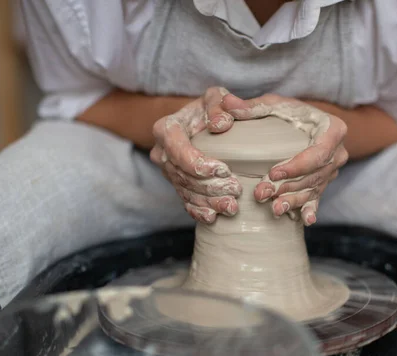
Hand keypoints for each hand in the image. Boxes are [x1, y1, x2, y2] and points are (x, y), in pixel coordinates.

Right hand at [150, 87, 241, 223]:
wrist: (200, 121)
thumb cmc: (211, 108)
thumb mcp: (216, 97)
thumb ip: (220, 104)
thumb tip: (221, 124)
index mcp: (166, 129)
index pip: (178, 150)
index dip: (199, 164)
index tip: (224, 170)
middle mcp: (161, 152)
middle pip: (182, 175)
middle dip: (209, 187)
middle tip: (235, 190)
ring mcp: (167, 171)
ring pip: (185, 191)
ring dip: (208, 202)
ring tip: (232, 206)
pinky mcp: (176, 184)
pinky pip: (184, 201)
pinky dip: (199, 211)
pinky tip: (214, 217)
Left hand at [222, 93, 347, 225]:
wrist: (309, 124)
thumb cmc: (292, 112)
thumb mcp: (275, 105)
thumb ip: (252, 107)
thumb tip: (226, 103)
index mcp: (332, 130)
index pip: (317, 153)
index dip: (296, 166)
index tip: (273, 173)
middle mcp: (337, 153)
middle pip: (313, 175)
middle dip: (287, 187)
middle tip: (261, 194)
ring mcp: (331, 171)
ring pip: (312, 189)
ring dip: (292, 201)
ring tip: (274, 210)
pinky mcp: (323, 183)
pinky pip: (317, 198)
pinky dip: (310, 209)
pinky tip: (305, 220)